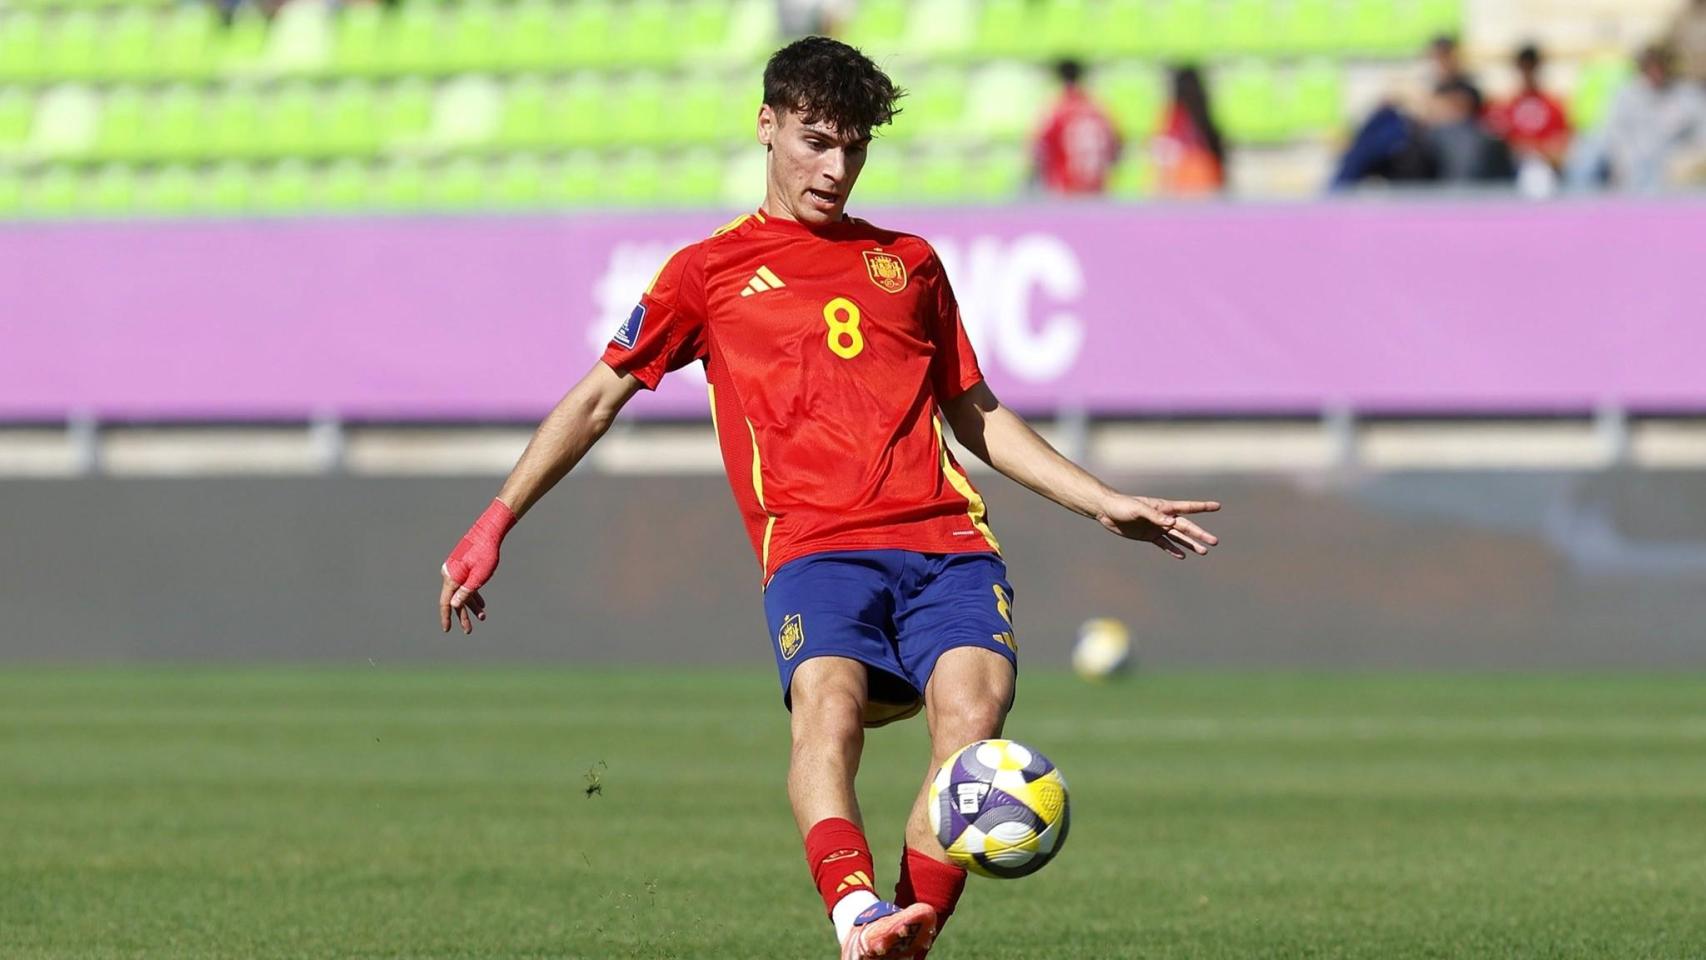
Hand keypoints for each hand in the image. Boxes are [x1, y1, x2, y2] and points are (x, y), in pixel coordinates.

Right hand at [438, 499, 516, 633]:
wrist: (488, 532)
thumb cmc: (485, 554)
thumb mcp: (478, 577)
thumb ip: (466, 592)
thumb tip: (453, 605)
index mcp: (451, 577)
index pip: (445, 602)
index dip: (446, 617)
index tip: (447, 629)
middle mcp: (450, 574)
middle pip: (454, 599)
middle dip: (462, 615)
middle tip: (469, 630)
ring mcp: (456, 570)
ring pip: (461, 592)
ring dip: (471, 606)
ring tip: (482, 617)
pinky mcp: (462, 566)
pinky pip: (465, 584)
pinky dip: (473, 594)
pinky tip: (482, 605)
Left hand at [1095, 495, 1220, 559]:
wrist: (1106, 511)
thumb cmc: (1122, 505)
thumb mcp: (1137, 509)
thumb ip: (1154, 516)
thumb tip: (1172, 523)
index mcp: (1163, 507)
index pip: (1187, 507)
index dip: (1203, 507)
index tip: (1218, 506)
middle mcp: (1163, 517)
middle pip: (1186, 527)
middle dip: (1200, 534)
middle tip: (1214, 541)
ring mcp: (1157, 527)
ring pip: (1178, 537)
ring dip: (1190, 544)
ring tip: (1204, 551)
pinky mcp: (1149, 536)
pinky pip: (1164, 544)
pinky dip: (1173, 550)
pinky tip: (1183, 555)